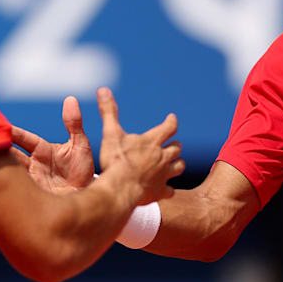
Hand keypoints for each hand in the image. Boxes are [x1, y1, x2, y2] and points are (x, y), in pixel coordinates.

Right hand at [11, 96, 94, 193]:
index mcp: (41, 149)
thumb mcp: (80, 146)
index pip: (20, 137)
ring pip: (7, 170)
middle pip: (7, 153)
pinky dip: (3, 184)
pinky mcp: (28, 196)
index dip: (8, 132)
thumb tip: (71, 99)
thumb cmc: (82, 172)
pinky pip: (13, 188)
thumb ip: (74, 124)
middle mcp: (31, 163)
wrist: (87, 199)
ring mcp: (28, 179)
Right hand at [95, 87, 183, 205]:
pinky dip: (168, 189)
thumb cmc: (116, 160)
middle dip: (174, 145)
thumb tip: (103, 89)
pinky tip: (164, 190)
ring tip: (174, 164)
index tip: (172, 118)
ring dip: (177, 164)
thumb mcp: (110, 133)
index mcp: (152, 142)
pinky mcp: (160, 192)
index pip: (169, 127)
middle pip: (176, 148)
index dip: (171, 122)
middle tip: (173, 144)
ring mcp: (163, 175)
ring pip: (179, 167)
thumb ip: (108, 111)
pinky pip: (170, 191)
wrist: (120, 189)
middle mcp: (162, 157)